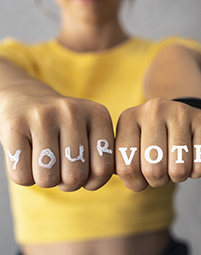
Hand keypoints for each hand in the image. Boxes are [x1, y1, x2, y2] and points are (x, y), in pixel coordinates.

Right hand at [0, 88, 114, 190]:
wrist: (26, 100)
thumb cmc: (65, 129)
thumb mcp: (92, 134)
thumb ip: (104, 158)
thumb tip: (100, 180)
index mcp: (98, 115)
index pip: (103, 169)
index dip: (92, 182)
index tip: (85, 173)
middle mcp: (72, 111)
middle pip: (75, 176)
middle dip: (67, 183)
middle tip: (62, 168)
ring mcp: (42, 116)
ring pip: (47, 179)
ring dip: (45, 181)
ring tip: (46, 163)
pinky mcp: (15, 125)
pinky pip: (21, 175)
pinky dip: (24, 176)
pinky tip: (27, 157)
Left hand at [115, 98, 200, 190]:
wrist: (180, 115)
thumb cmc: (151, 141)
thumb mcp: (130, 147)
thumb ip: (120, 164)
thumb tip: (114, 177)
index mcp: (128, 118)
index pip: (127, 168)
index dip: (136, 183)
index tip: (141, 177)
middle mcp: (153, 109)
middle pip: (154, 170)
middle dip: (158, 181)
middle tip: (161, 172)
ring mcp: (180, 111)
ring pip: (179, 169)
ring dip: (178, 177)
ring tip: (176, 164)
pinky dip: (197, 170)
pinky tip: (192, 158)